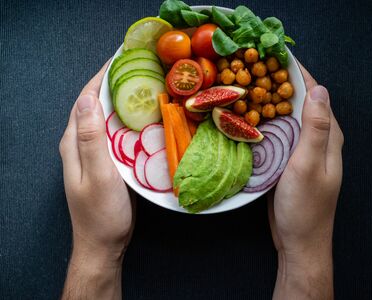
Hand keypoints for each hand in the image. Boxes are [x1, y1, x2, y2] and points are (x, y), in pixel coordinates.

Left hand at [59, 61, 133, 298]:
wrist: (104, 243)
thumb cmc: (101, 213)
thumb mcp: (97, 175)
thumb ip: (91, 138)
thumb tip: (87, 98)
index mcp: (74, 142)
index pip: (85, 99)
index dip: (102, 76)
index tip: (121, 56)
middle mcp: (82, 143)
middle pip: (96, 104)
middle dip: (115, 82)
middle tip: (140, 66)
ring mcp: (95, 152)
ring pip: (108, 117)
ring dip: (124, 99)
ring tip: (147, 84)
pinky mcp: (108, 161)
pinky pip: (118, 132)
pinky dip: (130, 119)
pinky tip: (146, 117)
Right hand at [269, 64, 343, 298]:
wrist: (299, 241)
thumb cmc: (305, 206)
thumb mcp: (309, 165)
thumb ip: (316, 128)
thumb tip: (319, 89)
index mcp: (328, 137)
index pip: (316, 95)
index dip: (299, 74)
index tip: (276, 56)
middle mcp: (318, 141)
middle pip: (301, 104)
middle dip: (281, 85)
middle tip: (254, 69)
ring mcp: (303, 152)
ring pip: (288, 119)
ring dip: (271, 103)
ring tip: (248, 87)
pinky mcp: (289, 162)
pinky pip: (279, 136)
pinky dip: (266, 124)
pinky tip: (249, 119)